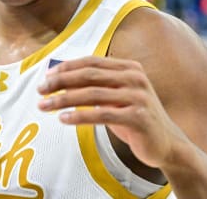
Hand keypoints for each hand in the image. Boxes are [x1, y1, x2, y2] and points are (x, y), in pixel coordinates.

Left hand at [37, 56, 186, 167]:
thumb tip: (58, 77)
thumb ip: (95, 85)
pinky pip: (101, 115)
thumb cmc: (133, 117)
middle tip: (40, 90)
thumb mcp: (115, 96)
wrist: (167, 143)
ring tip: (44, 105)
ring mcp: (138, 97)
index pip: (90, 62)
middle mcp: (135, 78)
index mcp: (128, 67)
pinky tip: (62, 119)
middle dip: (60, 81)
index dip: (66, 67)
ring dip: (63, 99)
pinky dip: (79, 116)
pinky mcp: (139, 117)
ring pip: (92, 94)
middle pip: (88, 75)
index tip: (46, 76)